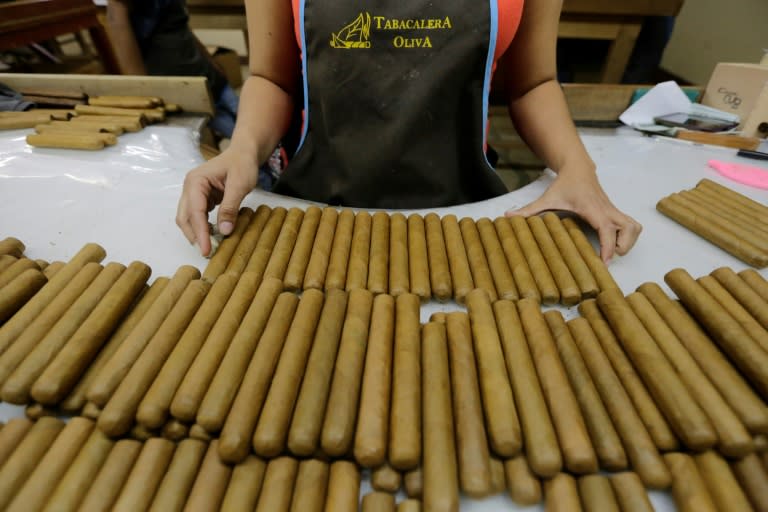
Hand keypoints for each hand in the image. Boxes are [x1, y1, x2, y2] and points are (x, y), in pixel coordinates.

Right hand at [176, 149, 258, 256]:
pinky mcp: (201, 197)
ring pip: (188, 217)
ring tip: (210, 246)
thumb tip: (224, 231)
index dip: (200, 233)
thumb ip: (230, 207)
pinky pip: (197, 215)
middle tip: (207, 252)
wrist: (244, 153)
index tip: (207, 249)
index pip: (195, 212)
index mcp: (196, 181)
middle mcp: (190, 187)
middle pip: (185, 217)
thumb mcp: (240, 185)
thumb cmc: (242, 164)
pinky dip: (202, 226)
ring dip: (196, 232)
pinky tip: (213, 234)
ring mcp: (193, 192)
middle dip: (194, 235)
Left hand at [506, 168, 641, 262]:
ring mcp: (613, 210)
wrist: (579, 168)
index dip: (608, 246)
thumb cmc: (565, 184)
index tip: (605, 262)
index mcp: (592, 208)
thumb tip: (507, 217)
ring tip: (614, 252)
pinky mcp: (615, 212)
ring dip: (630, 241)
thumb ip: (528, 210)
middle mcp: (607, 209)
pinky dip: (629, 236)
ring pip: (635, 226)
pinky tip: (614, 243)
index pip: (606, 228)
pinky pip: (631, 225)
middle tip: (608, 258)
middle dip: (624, 246)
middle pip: (629, 228)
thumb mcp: (547, 198)